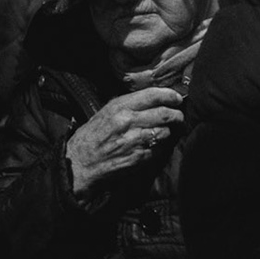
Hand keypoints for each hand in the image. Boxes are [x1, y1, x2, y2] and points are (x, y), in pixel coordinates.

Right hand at [65, 86, 183, 196]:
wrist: (80, 163)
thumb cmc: (92, 136)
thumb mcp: (105, 112)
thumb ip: (128, 104)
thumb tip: (153, 98)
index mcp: (119, 107)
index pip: (153, 95)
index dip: (170, 95)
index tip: (177, 98)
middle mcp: (128, 122)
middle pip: (165, 114)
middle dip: (176, 115)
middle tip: (178, 116)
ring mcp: (134, 141)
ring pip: (165, 132)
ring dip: (169, 132)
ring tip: (166, 132)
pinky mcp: (138, 158)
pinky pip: (159, 149)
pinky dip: (161, 146)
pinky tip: (155, 145)